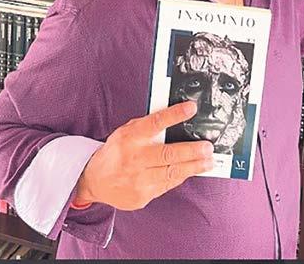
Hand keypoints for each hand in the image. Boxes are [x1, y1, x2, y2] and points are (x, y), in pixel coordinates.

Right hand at [74, 101, 213, 210]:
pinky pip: (168, 185)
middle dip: (192, 150)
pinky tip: (192, 170)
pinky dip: (181, 176)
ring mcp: (138, 179)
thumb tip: (176, 116)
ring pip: (172, 172)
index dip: (174, 115)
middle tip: (207, 146)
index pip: (154, 123)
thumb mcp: (127, 131)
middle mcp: (134, 158)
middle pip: (168, 153)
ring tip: (209, 161)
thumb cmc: (117, 151)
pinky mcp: (142, 196)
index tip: (191, 108)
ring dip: (194, 166)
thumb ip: (148, 125)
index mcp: (129, 137)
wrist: (95, 181)